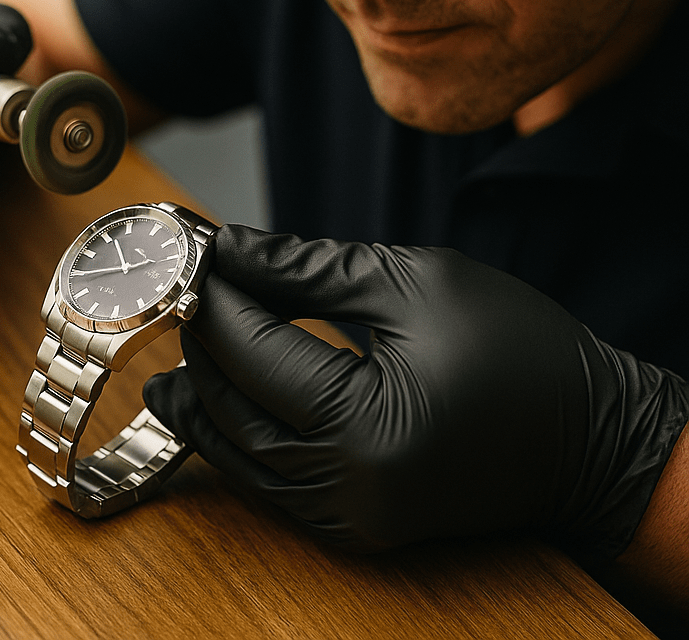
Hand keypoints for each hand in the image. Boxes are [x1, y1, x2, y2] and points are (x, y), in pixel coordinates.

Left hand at [144, 225, 688, 554]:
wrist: (594, 437)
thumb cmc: (521, 350)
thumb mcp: (415, 282)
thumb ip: (309, 269)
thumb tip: (236, 248)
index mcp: (369, 424)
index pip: (254, 351)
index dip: (217, 297)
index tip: (199, 253)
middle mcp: (351, 487)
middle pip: (234, 405)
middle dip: (203, 341)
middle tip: (189, 287)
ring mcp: (352, 517)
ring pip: (240, 455)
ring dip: (205, 395)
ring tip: (179, 346)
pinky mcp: (357, 524)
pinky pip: (272, 483)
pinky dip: (238, 437)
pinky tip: (217, 401)